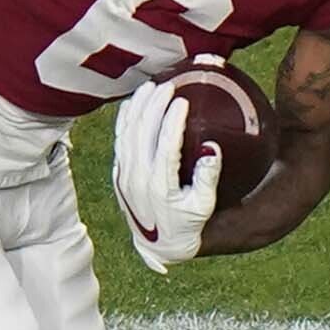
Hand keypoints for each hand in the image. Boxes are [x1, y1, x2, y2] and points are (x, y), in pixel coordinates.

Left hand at [110, 82, 222, 273]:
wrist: (159, 243)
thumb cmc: (187, 222)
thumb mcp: (203, 206)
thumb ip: (207, 179)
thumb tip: (211, 149)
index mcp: (160, 187)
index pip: (164, 148)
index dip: (171, 123)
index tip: (181, 101)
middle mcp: (137, 179)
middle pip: (142, 135)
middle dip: (154, 107)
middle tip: (168, 86)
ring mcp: (124, 176)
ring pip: (127, 135)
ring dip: (138, 109)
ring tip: (151, 86)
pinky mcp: (118, 173)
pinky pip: (119, 141)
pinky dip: (124, 121)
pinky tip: (133, 103)